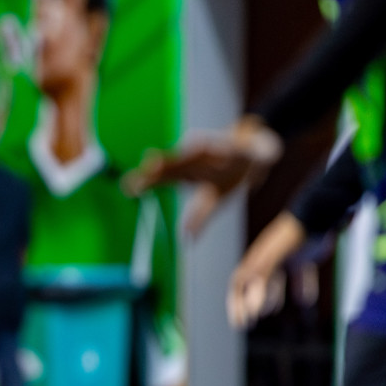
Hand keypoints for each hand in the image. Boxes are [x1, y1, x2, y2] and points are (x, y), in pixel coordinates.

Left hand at [123, 116, 283, 235]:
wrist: (256, 151)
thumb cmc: (228, 175)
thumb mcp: (214, 199)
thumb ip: (199, 217)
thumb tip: (188, 239)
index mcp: (189, 171)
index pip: (164, 177)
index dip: (148, 181)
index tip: (129, 187)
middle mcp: (198, 158)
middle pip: (177, 162)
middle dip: (163, 164)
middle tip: (147, 167)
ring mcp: (217, 149)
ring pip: (201, 150)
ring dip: (189, 151)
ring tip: (179, 154)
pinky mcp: (241, 146)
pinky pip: (233, 147)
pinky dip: (227, 148)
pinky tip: (225, 150)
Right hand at [228, 212, 305, 328]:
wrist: (318, 215)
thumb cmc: (292, 236)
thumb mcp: (273, 258)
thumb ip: (262, 281)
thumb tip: (253, 309)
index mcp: (256, 259)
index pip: (239, 284)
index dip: (236, 304)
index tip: (239, 322)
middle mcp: (268, 259)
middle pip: (253, 284)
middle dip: (249, 303)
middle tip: (249, 322)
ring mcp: (286, 258)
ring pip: (275, 281)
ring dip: (271, 297)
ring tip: (270, 311)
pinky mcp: (303, 258)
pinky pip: (300, 276)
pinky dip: (302, 288)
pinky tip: (306, 301)